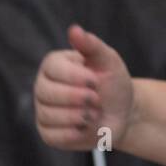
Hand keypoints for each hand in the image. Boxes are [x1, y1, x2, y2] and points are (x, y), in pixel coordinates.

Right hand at [34, 24, 133, 150]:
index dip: (75, 76)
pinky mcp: (49, 134)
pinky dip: (73, 134)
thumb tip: (74, 30)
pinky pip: (52, 135)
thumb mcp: (108, 60)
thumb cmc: (113, 83)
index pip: (51, 68)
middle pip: (45, 92)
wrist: (123, 113)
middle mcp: (43, 87)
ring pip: (48, 115)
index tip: (96, 81)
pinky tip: (86, 127)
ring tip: (95, 113)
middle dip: (77, 98)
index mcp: (53, 65)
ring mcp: (44, 111)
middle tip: (97, 100)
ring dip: (78, 116)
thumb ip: (91, 45)